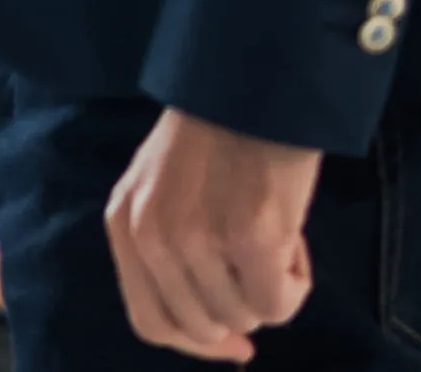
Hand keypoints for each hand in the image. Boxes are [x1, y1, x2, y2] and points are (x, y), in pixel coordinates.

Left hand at [104, 106, 317, 358]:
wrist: (253, 77)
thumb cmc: (218, 128)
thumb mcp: (162, 185)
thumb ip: (169, 245)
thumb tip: (212, 325)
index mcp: (125, 222)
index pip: (150, 321)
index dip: (196, 343)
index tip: (233, 344)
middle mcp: (151, 236)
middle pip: (200, 326)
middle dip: (240, 310)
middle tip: (265, 270)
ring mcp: (197, 240)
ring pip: (244, 315)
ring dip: (272, 287)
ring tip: (278, 236)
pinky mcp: (248, 238)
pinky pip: (278, 303)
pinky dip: (296, 284)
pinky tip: (295, 241)